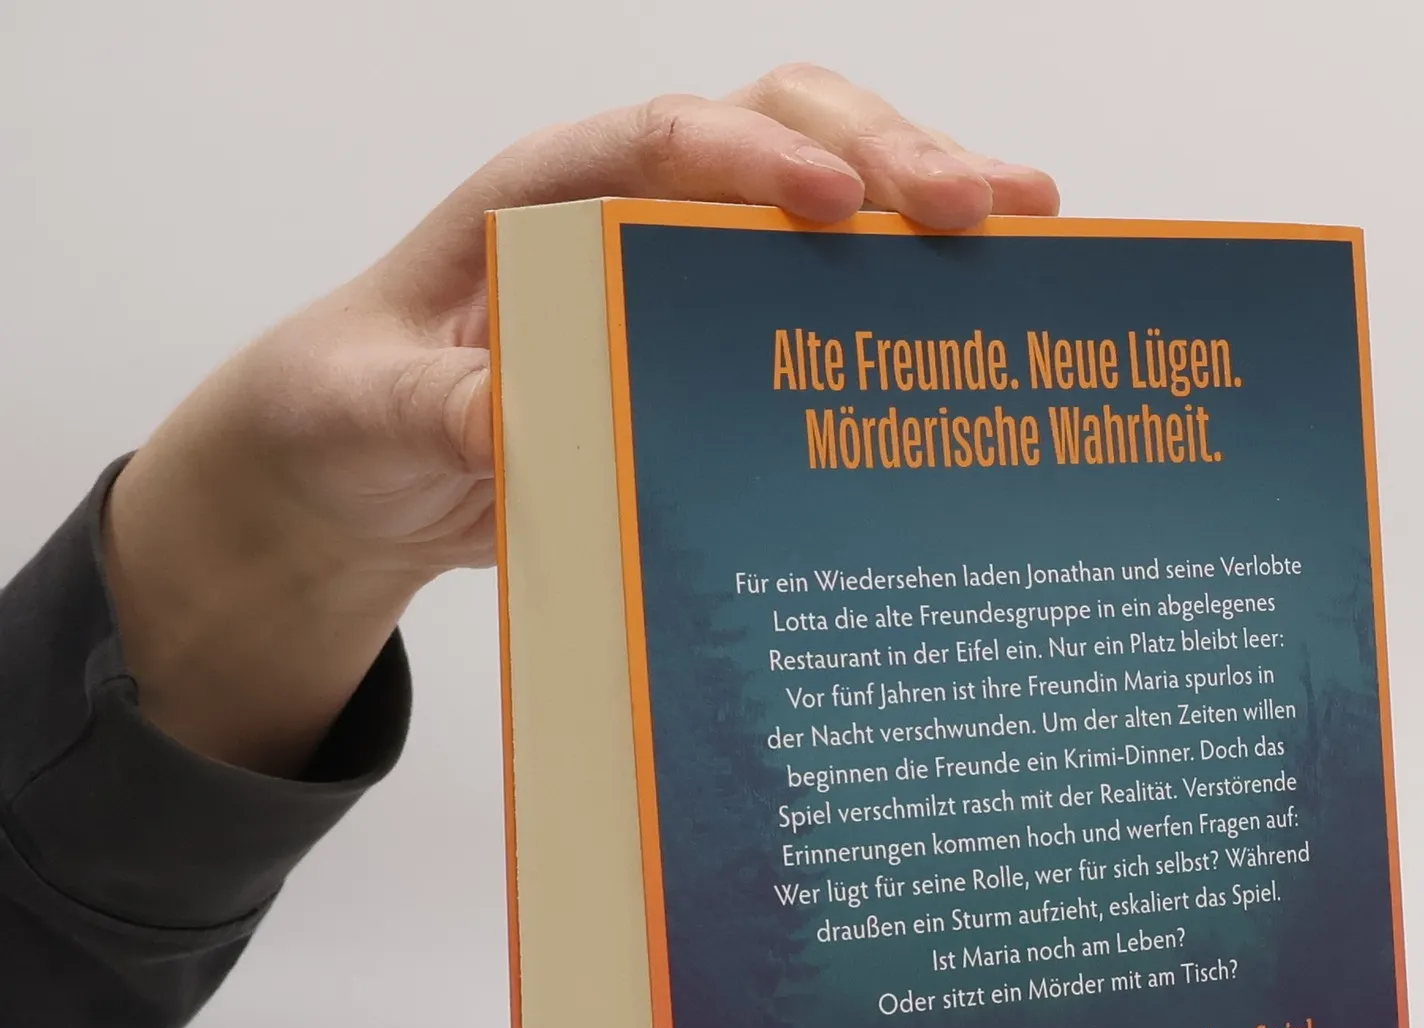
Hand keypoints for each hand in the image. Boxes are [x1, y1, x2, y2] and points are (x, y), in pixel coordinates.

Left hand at [105, 67, 1058, 774]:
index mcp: (545, 198)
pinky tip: (989, 314)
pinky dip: (910, 295)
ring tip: (1037, 229)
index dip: (750, 158)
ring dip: (931, 202)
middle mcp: (635, 210)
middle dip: (888, 155)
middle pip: (782, 133)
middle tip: (987, 204)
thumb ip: (434, 411)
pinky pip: (831, 297)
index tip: (829, 204)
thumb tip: (519, 420)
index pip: (661, 141)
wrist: (363, 465)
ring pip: (833, 194)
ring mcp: (692, 272)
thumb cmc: (354, 411)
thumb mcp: (367, 416)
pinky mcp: (726, 343)